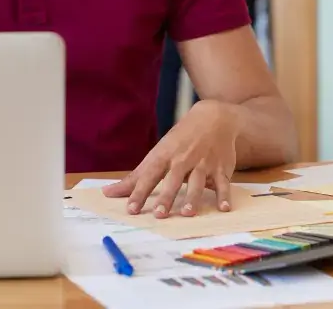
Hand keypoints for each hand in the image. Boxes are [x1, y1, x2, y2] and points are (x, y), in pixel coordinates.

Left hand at [102, 101, 239, 218]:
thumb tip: (108, 193)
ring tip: (187, 213)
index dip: (140, 192)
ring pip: (197, 182)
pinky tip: (224, 209)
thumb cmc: (180, 140)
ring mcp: (203, 163)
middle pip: (173, 179)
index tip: (132, 209)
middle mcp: (183, 159)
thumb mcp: (158, 153)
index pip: (149, 175)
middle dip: (166, 196)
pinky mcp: (220, 168)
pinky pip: (223, 183)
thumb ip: (136, 177)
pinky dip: (224, 195)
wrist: (214, 118)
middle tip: (159, 214)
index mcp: (165, 156)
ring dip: (193, 197)